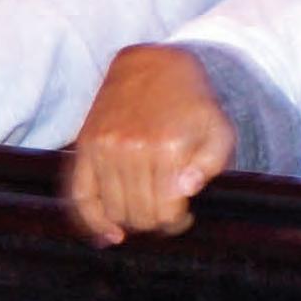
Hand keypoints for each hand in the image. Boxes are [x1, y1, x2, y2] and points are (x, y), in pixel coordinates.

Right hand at [66, 45, 237, 244]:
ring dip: (130, 222)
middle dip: (155, 222)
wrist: (152, 64)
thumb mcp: (219, 128)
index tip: (183, 217)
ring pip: (113, 210)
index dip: (177, 222)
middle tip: (165, 215)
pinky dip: (92, 221)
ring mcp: (104, 148)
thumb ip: (210, 163)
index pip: (166, 210)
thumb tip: (185, 192)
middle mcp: (132, 149)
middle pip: (139, 214)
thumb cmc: (191, 102)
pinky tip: (107, 235)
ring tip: (144, 214)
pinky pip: (81, 195)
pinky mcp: (85, 147)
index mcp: (168, 147)